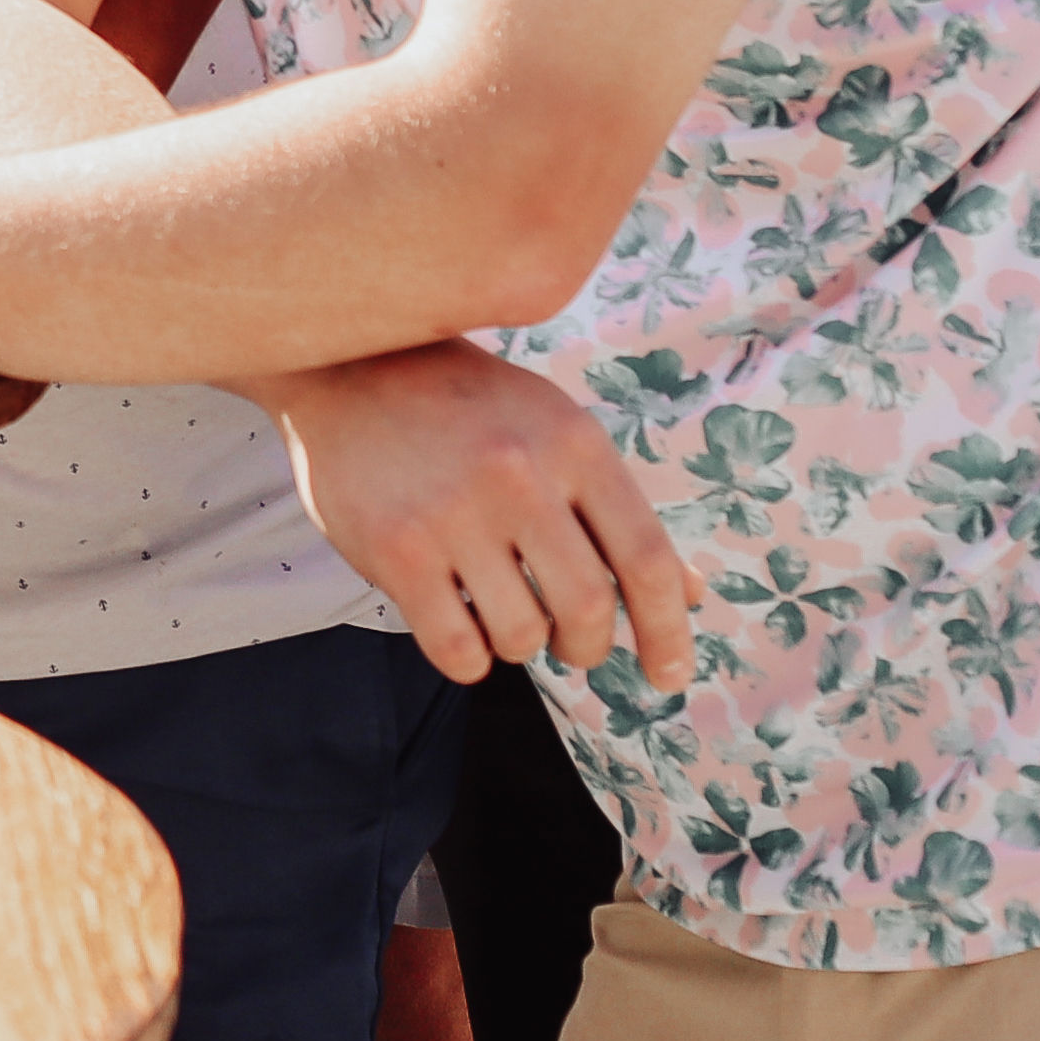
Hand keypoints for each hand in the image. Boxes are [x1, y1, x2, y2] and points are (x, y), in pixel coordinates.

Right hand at [265, 339, 698, 689]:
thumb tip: (692, 596)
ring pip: (521, 635)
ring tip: (502, 616)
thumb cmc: (469, 409)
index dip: (668, 631)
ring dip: (522, 645)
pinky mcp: (394, 546)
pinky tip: (458, 629)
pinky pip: (456, 648)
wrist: (348, 365)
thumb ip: (617, 512)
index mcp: (571, 443)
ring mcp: (452, 511)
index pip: (647, 559)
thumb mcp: (555, 432)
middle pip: (588, 608)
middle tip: (573, 648)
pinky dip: (469, 659)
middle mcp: (517, 474)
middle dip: (588, 648)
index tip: (669, 675)